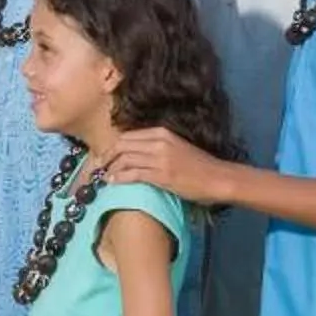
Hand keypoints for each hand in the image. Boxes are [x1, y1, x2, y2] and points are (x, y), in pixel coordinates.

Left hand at [106, 127, 233, 204]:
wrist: (219, 178)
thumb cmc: (199, 165)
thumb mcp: (175, 147)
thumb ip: (156, 146)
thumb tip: (134, 153)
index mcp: (161, 133)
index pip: (126, 136)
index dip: (110, 147)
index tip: (102, 157)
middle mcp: (159, 142)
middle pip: (120, 145)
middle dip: (104, 156)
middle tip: (96, 168)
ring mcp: (160, 158)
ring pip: (124, 159)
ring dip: (109, 169)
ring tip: (103, 177)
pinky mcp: (162, 175)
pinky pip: (133, 174)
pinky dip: (119, 178)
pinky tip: (112, 182)